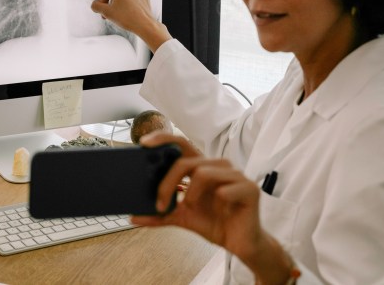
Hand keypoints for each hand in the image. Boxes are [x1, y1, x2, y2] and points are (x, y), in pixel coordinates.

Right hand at [89, 0, 170, 52]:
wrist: (146, 26)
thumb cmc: (126, 18)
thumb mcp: (106, 13)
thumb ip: (96, 6)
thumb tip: (96, 4)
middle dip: (106, 2)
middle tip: (109, 14)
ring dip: (116, 5)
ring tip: (121, 16)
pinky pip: (130, 0)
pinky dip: (127, 7)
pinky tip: (131, 14)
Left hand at [134, 133, 292, 283]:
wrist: (241, 244)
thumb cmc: (214, 223)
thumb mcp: (182, 218)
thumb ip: (160, 215)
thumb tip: (133, 217)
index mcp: (202, 167)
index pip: (182, 144)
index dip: (163, 139)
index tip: (143, 144)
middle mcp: (218, 166)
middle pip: (186, 161)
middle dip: (167, 182)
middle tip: (159, 203)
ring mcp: (235, 176)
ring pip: (203, 172)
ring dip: (190, 192)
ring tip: (188, 206)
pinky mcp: (249, 189)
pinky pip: (226, 188)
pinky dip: (218, 198)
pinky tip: (219, 206)